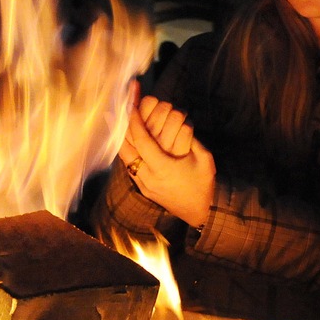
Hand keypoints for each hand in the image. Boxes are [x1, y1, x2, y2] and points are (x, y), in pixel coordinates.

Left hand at [118, 93, 214, 227]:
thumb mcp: (204, 158)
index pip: (143, 141)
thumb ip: (190, 138)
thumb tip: (178, 121)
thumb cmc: (205, 184)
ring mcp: (144, 185)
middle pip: (125, 150)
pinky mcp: (143, 188)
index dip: (135, 122)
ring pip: (124, 158)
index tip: (131, 106)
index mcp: (164, 168)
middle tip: (114, 110)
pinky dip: (126, 150)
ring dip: (120, 139)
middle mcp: (149, 177)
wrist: (202, 213)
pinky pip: (129, 166)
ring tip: (115, 122)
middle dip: (120, 128)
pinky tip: (126, 140)